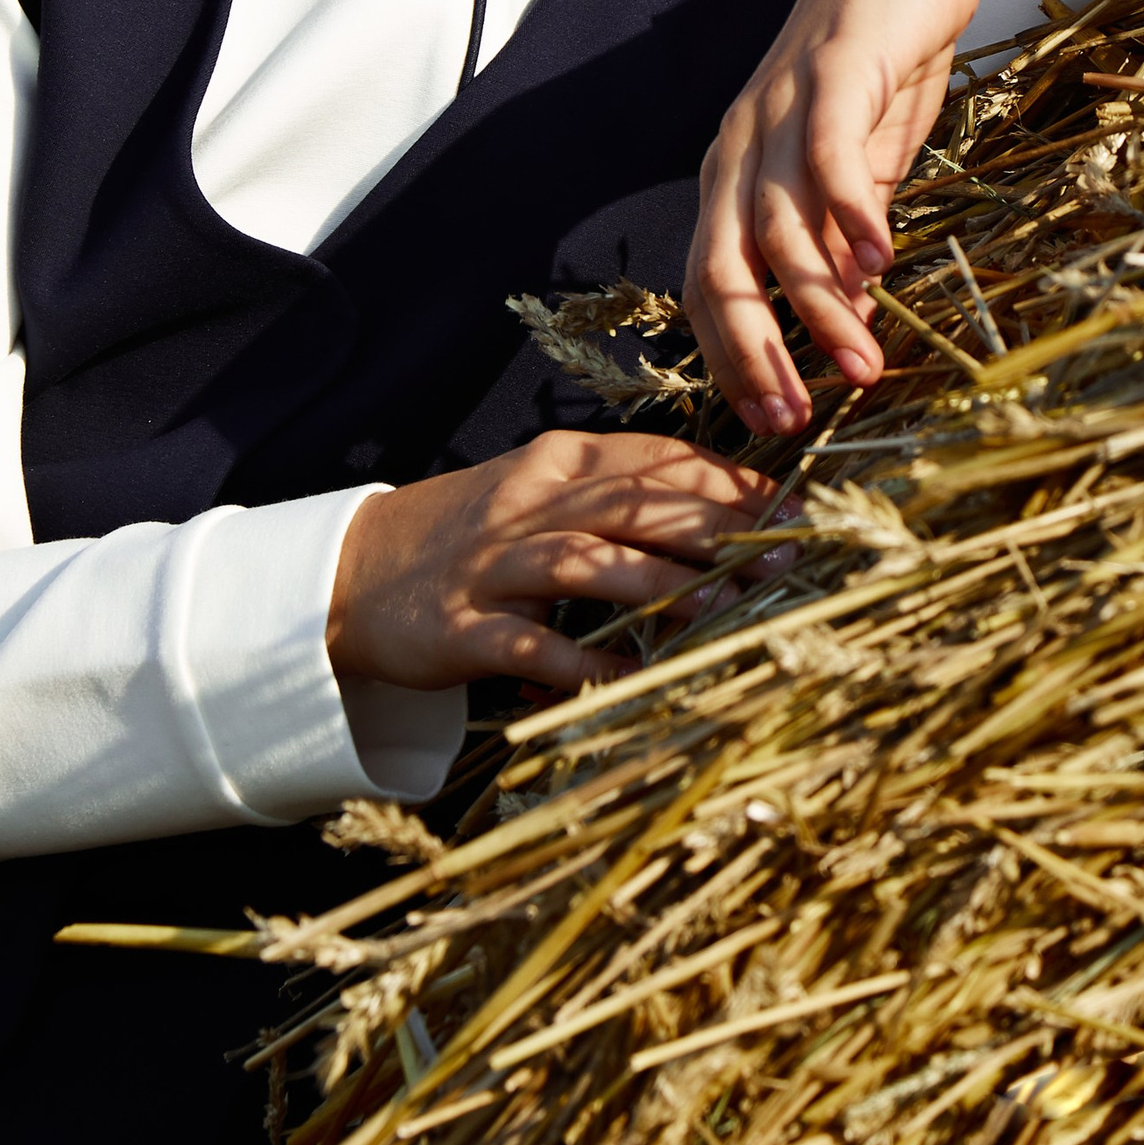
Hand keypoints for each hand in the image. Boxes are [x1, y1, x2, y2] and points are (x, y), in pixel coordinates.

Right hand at [328, 432, 773, 692]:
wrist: (352, 574)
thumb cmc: (471, 536)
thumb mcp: (541, 496)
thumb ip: (621, 499)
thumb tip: (728, 511)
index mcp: (554, 466)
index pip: (653, 461)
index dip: (726, 482)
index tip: (791, 507)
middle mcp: (526, 508)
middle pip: (631, 507)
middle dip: (715, 529)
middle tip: (786, 555)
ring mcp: (491, 569)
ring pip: (587, 565)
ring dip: (663, 585)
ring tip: (730, 605)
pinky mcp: (463, 630)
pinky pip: (536, 650)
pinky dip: (590, 667)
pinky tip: (641, 682)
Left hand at [686, 0, 1143, 431]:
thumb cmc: (890, 54)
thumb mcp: (864, 158)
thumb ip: (845, 228)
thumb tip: (845, 307)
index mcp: (738, 169)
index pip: (709, 282)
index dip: (734, 355)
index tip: (772, 418)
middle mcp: (742, 141)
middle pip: (721, 267)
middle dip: (754, 352)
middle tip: (793, 419)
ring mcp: (783, 104)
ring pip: (779, 225)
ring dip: (818, 303)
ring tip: (861, 363)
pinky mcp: (836, 69)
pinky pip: (830, 155)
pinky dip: (850, 212)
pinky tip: (885, 262)